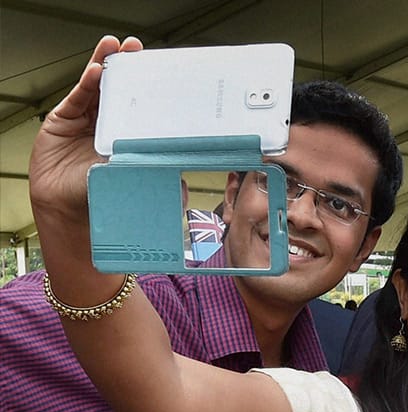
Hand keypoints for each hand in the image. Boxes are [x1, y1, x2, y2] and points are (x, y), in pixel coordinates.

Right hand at [29, 35, 142, 221]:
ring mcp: (86, 120)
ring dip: (106, 64)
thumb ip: (157, 173)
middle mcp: (108, 123)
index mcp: (129, 135)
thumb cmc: (105, 197)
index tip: (160, 70)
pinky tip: (96, 69)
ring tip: (115, 47)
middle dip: (128, 68)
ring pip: (97, 87)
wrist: (70, 211)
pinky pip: (78, 97)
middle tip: (137, 49)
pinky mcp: (63, 119)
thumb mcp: (136, 180)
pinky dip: (86, 82)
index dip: (148, 88)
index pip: (140, 105)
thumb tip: (186, 174)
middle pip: (118, 89)